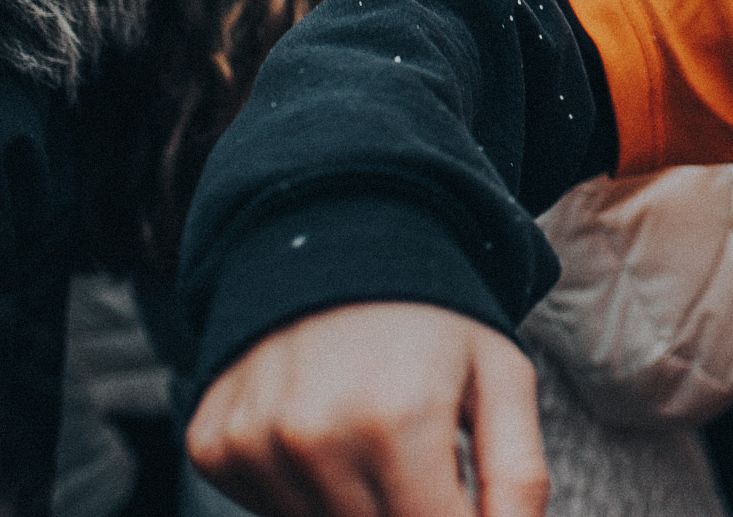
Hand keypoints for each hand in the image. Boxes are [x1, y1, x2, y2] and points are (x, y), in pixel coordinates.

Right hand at [188, 302, 547, 516]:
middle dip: (411, 508)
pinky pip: (267, 508)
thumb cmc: (437, 320)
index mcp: (398, 421)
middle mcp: (315, 436)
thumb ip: (518, 477)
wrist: (343, 242)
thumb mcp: (502, 380)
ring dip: (358, 501)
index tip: (460, 492)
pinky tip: (325, 430)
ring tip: (376, 434)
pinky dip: (304, 488)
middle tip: (420, 452)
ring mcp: (255, 442)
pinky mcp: (214, 444)